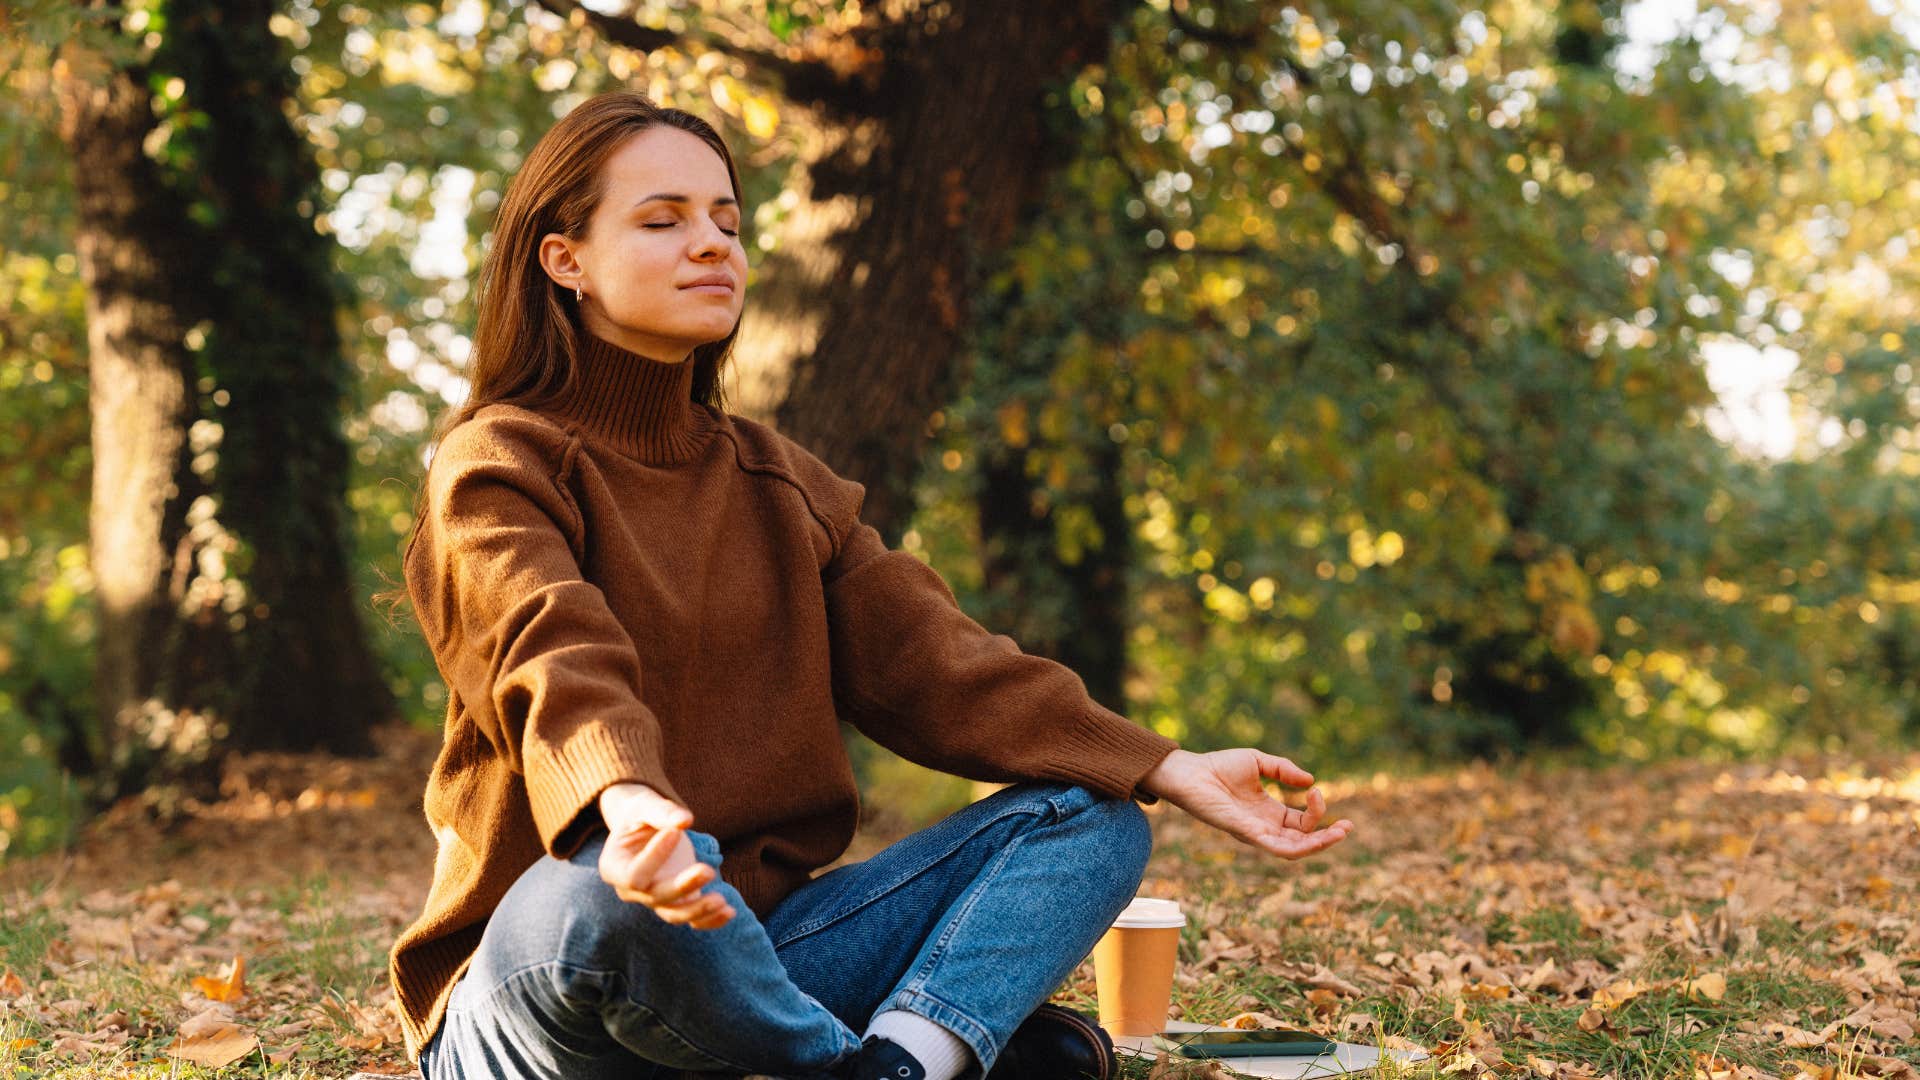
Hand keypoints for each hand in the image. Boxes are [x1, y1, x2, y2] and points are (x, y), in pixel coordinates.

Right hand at [597, 783, 735, 929]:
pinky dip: (711, 920)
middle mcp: (631, 891)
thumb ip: (661, 811)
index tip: (676, 832)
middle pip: (656, 898)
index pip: (634, 875)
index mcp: (614, 868)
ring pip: (675, 915)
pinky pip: (692, 920)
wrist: (647, 827)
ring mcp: (655, 900)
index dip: (654, 857)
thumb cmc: (642, 814)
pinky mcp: (677, 903)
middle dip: (682, 887)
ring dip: (699, 910)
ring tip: (722, 901)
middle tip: (708, 870)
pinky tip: (730, 912)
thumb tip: (685, 820)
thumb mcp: (644, 806)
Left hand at [1139, 749, 1353, 858]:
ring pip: (1294, 850)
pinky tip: (1311, 836)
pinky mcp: (1245, 833)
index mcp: (1270, 812)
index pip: (1303, 822)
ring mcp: (1256, 832)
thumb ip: (1284, 770)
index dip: (1317, 812)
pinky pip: (1274, 847)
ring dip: (1318, 845)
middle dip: (1328, 837)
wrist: (1190, 772)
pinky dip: (1295, 846)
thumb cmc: (1218, 766)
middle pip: (1303, 840)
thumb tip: (1310, 781)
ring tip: (1339, 834)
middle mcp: (1265, 826)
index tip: (1317, 790)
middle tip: (1348, 827)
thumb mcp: (1258, 762)